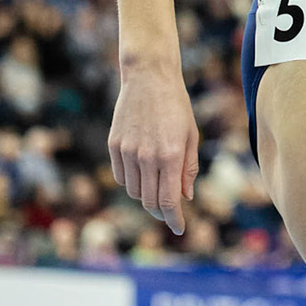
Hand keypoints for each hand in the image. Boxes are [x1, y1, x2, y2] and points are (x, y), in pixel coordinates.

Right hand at [108, 59, 199, 234]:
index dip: (174, 219)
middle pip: (149, 201)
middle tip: (169, 213)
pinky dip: (131, 183)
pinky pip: (121, 177)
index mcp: (170, 155)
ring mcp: (127, 151)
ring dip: (145, 198)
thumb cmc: (176, 105)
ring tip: (156, 191)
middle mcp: (147, 157)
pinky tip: (142, 176)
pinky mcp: (113, 145)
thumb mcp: (191, 135)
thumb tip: (185, 197)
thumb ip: (188, 168)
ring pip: (133, 192)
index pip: (169, 201)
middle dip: (161, 213)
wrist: (149, 77)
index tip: (179, 228)